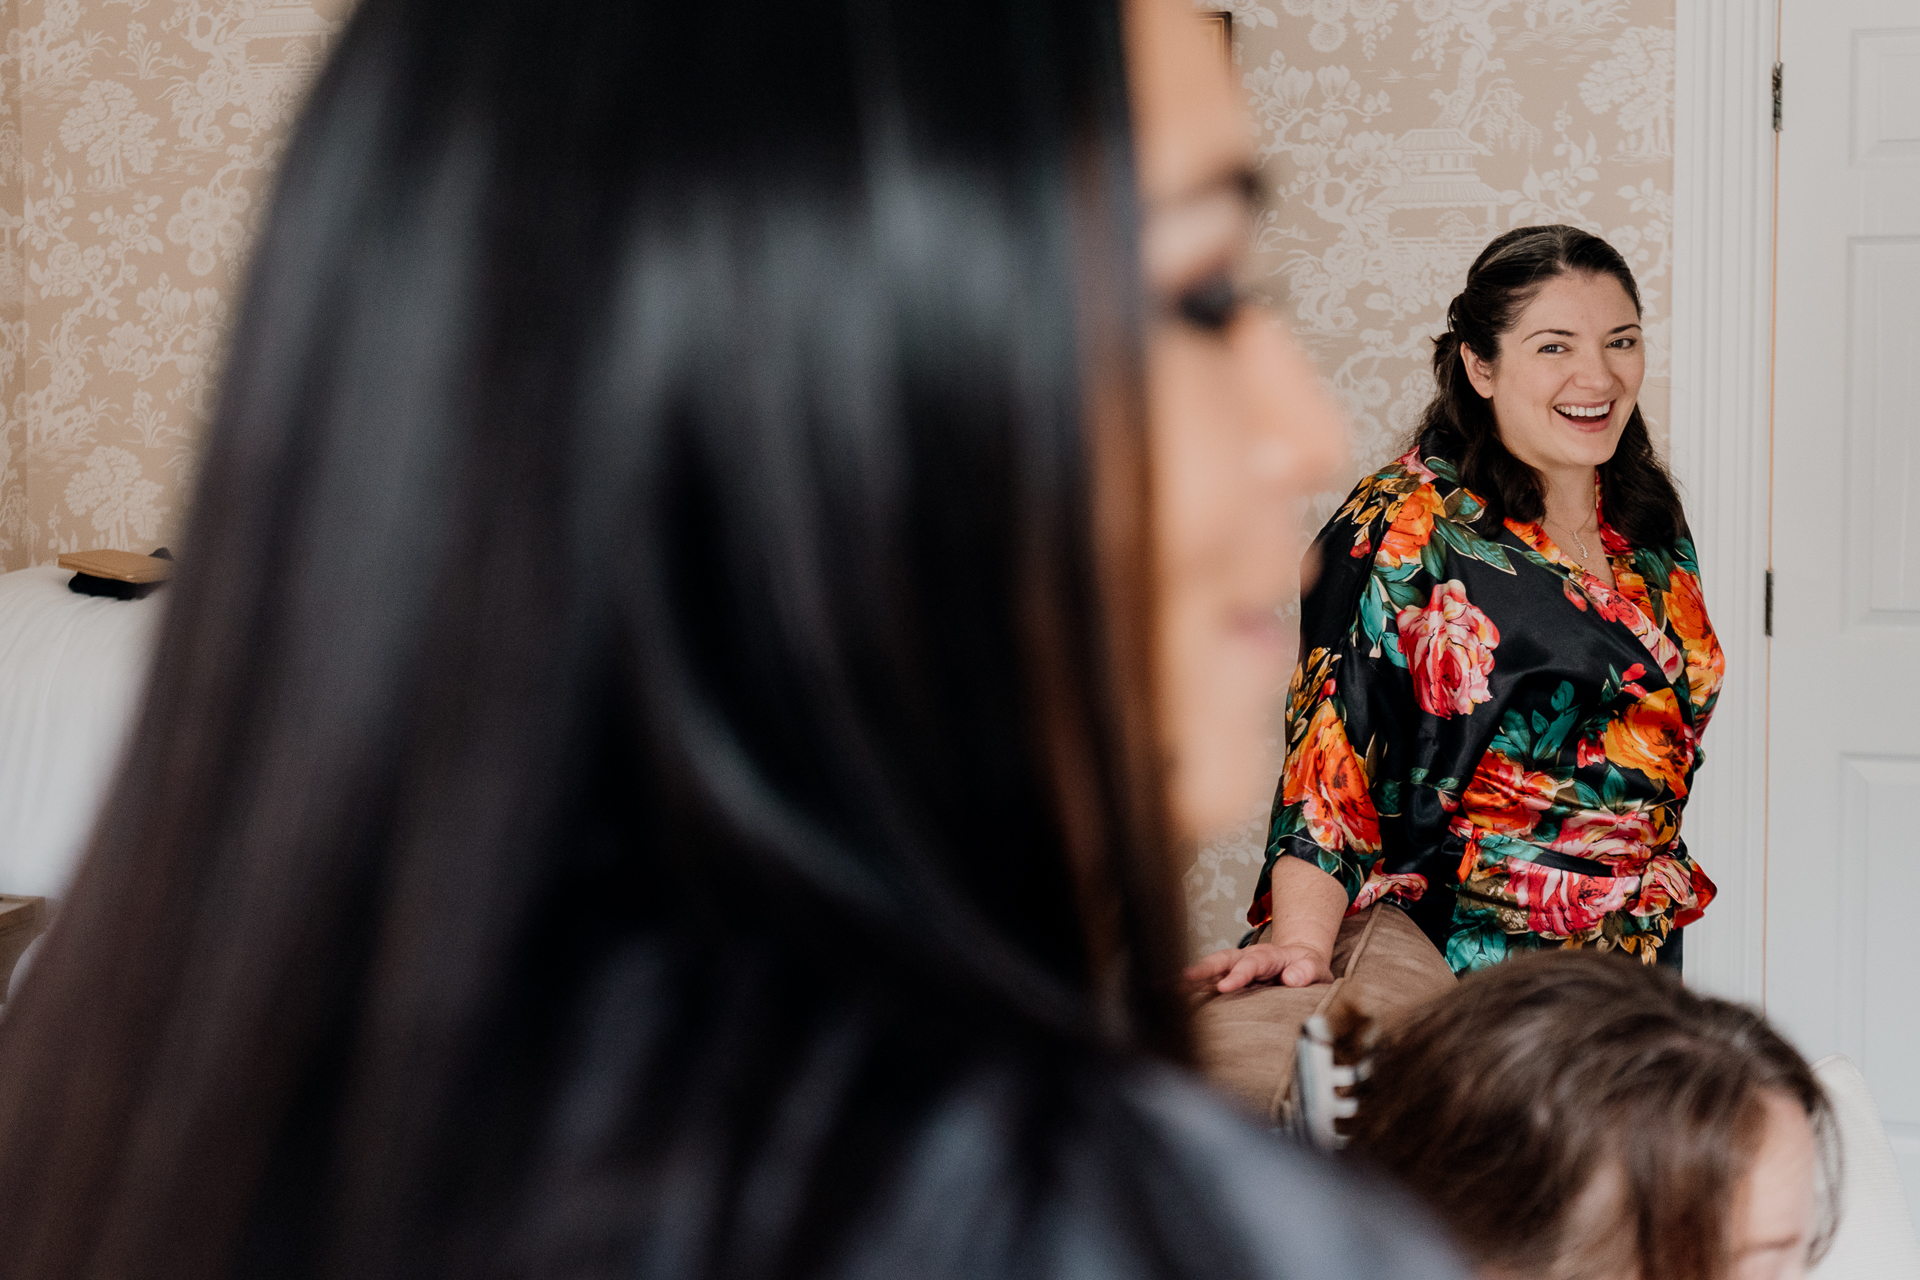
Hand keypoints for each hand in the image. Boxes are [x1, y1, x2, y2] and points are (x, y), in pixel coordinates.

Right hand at [1184, 941, 1335, 993]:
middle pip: (1222, 960)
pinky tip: (1174, 998)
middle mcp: (1246, 958)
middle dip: (1204, 969)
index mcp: (1268, 956)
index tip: (1225, 987)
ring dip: (1192, 978)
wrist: (1300, 960)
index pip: (1251, 964)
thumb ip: (1306, 972)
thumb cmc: (1306, 966)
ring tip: (1169, 988)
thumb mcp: (1315, 968)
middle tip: (1185, 979)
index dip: (1238, 975)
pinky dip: (1191, 988)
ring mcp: (1235, 968)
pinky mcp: (1229, 978)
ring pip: (1211, 969)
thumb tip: (1292, 979)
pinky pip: (1209, 982)